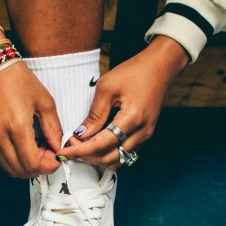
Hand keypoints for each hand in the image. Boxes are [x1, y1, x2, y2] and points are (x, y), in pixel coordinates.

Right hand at [0, 61, 62, 177]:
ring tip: (38, 148)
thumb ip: (53, 129)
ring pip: (9, 168)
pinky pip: (2, 157)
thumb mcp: (44, 101)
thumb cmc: (17, 79)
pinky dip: (15, 157)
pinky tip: (26, 143)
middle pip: (20, 171)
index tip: (56, 156)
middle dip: (38, 167)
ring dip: (26, 165)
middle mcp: (0, 135)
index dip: (48, 166)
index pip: (32, 164)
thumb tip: (59, 147)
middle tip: (49, 153)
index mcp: (17, 126)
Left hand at [57, 36, 188, 168]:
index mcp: (133, 119)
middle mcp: (142, 132)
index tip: (64, 151)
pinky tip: (95, 145)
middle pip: (110, 158)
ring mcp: (146, 135)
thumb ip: (94, 114)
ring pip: (119, 159)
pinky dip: (108, 153)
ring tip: (81, 148)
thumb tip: (81, 133)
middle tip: (70, 148)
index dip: (80, 151)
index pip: (101, 145)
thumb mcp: (107, 87)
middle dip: (87, 157)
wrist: (160, 66)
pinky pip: (125, 152)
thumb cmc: (136, 72)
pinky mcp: (145, 134)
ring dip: (98, 158)